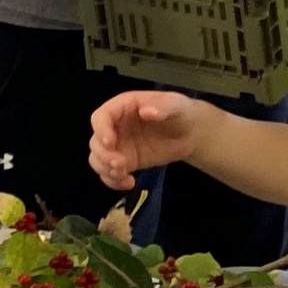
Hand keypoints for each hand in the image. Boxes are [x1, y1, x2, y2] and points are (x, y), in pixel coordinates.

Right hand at [90, 90, 213, 190]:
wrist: (191, 132)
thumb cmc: (179, 111)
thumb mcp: (174, 104)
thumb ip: (162, 106)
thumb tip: (146, 111)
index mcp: (121, 107)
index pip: (100, 117)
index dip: (101, 130)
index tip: (110, 143)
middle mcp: (115, 127)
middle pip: (96, 142)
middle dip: (104, 156)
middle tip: (121, 165)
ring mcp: (119, 146)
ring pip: (98, 160)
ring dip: (105, 170)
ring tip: (123, 175)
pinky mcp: (126, 162)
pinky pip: (110, 173)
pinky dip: (114, 181)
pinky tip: (129, 183)